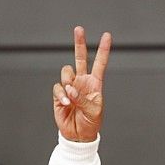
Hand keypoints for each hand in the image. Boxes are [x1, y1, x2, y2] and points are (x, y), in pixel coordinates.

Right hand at [52, 26, 111, 141]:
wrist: (78, 135)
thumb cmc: (91, 123)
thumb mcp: (94, 111)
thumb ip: (84, 99)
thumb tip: (71, 89)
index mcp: (95, 84)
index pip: (99, 63)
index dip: (103, 50)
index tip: (107, 36)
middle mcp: (82, 82)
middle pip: (79, 58)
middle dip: (79, 43)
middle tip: (79, 29)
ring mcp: (70, 87)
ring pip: (66, 72)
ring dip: (68, 83)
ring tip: (72, 99)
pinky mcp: (59, 94)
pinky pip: (58, 87)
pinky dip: (61, 95)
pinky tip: (66, 103)